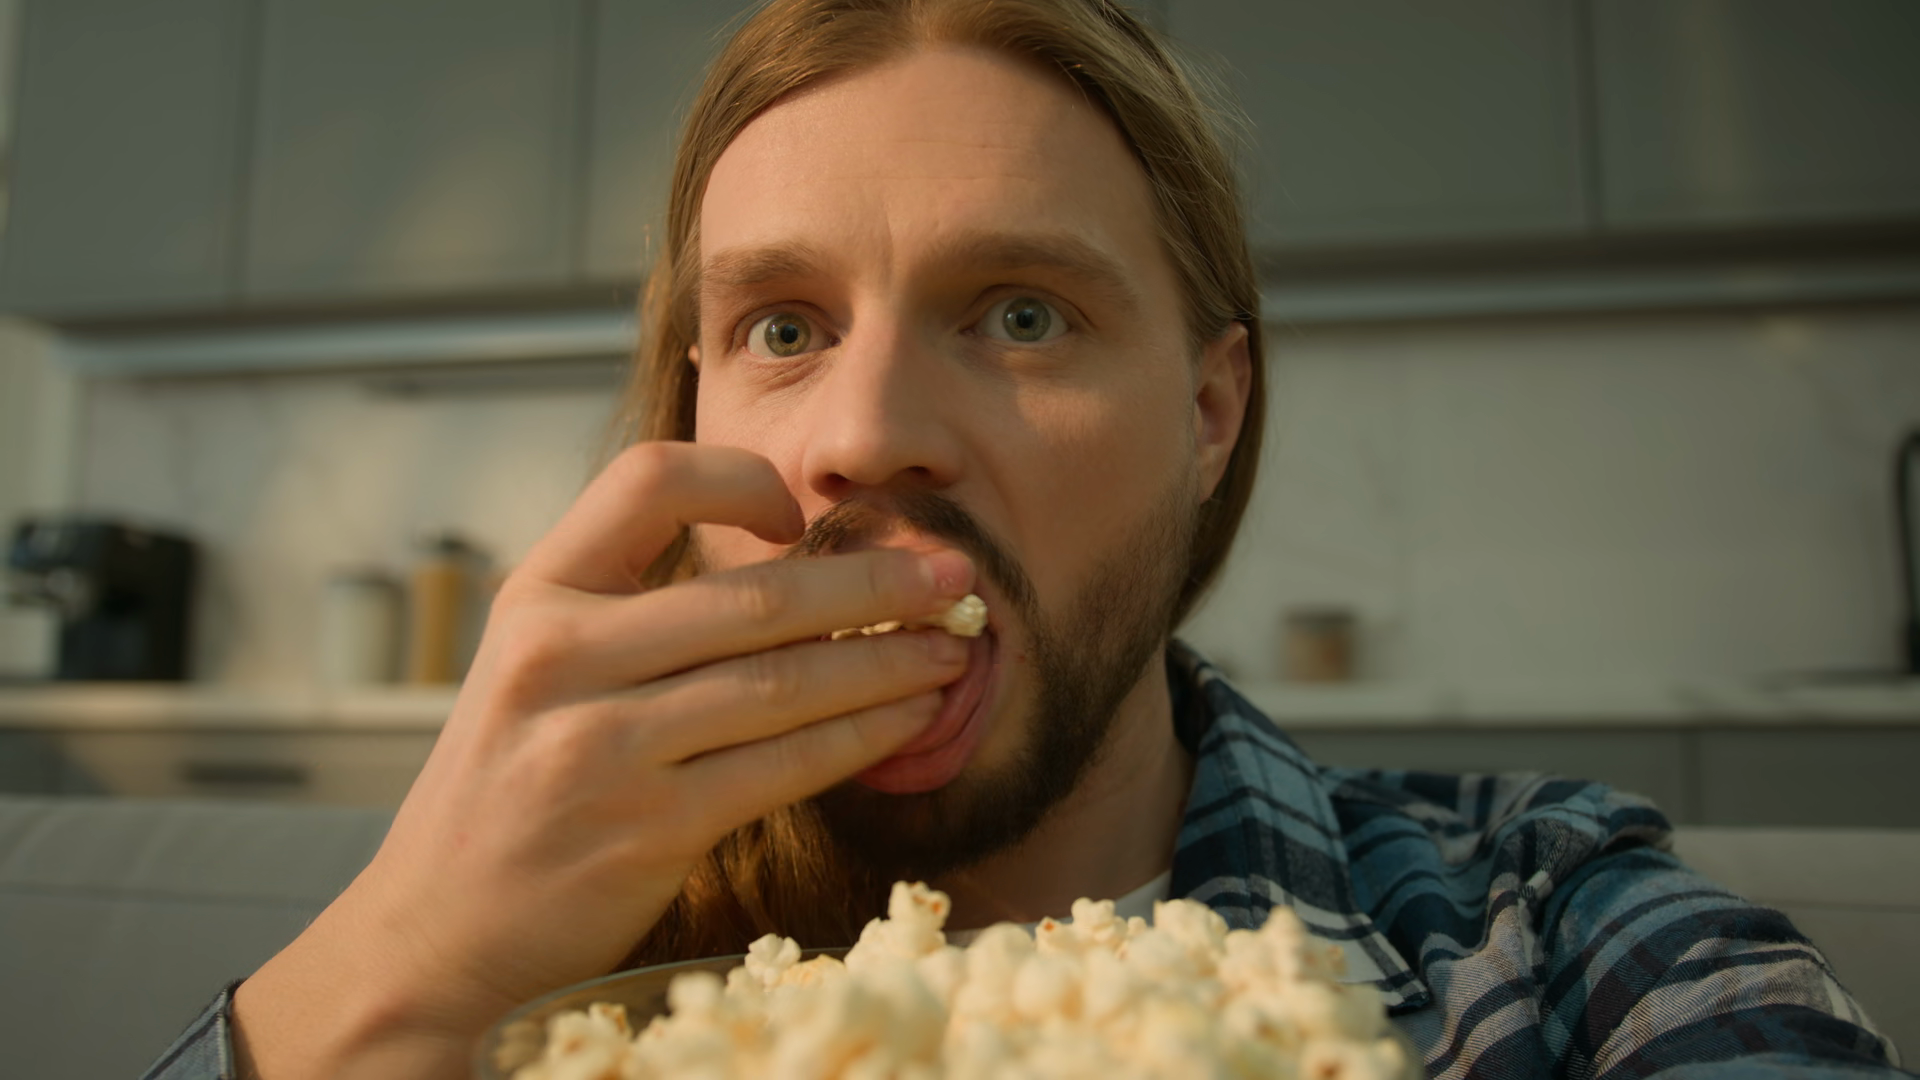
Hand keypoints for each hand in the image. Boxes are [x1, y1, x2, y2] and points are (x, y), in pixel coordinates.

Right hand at [232, 442, 974, 1078]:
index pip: (647, 482)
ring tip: (953, 649)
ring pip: (783, 682)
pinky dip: (861, 737)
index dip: (739, 478)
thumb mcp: (537, 669)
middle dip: (874, 582)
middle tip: (953, 577)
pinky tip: (908, 722)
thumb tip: (795, 572)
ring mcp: (601, 745)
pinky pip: (783, 767)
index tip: (802, 511)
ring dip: (889, 662)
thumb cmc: (511, 786)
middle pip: (753, 593)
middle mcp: (562, 657)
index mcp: (538, 596)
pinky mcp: (645, 828)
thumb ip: (631, 612)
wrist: (436, 929)